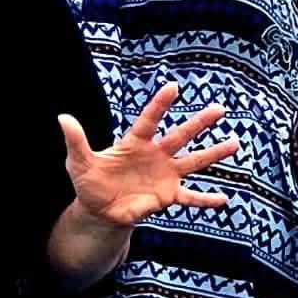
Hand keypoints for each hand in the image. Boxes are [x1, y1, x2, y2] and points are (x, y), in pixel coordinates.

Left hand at [60, 85, 237, 229]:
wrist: (99, 210)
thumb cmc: (90, 182)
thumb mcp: (79, 162)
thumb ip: (76, 141)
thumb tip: (63, 117)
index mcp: (135, 143)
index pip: (149, 120)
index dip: (160, 104)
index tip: (173, 88)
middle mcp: (156, 155)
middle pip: (181, 135)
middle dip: (200, 122)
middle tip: (219, 108)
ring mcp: (165, 175)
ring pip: (194, 161)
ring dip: (214, 153)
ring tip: (234, 143)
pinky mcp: (167, 196)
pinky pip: (190, 198)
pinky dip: (206, 200)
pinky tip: (224, 200)